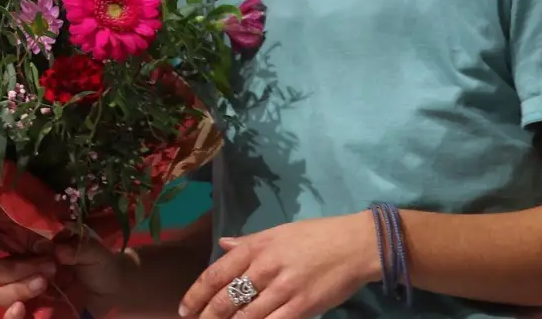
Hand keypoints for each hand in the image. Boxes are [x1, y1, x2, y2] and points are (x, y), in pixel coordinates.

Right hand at [0, 237, 125, 318]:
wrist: (115, 292)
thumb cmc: (100, 265)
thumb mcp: (95, 252)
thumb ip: (77, 248)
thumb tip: (57, 249)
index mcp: (34, 250)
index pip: (5, 245)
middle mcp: (24, 271)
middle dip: (18, 268)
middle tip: (49, 266)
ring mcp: (27, 295)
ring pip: (2, 294)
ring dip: (18, 288)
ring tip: (43, 284)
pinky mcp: (33, 314)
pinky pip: (13, 317)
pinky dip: (11, 315)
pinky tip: (20, 310)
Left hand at [179, 212, 381, 318]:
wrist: (356, 244)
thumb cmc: (318, 236)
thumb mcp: (280, 232)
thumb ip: (248, 242)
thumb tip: (222, 245)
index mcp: (257, 246)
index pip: (216, 273)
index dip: (196, 294)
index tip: (185, 309)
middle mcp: (265, 267)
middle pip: (225, 300)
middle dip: (207, 318)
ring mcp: (282, 289)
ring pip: (244, 318)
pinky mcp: (300, 308)